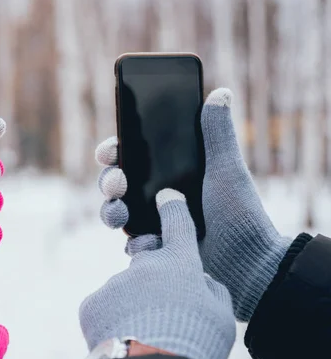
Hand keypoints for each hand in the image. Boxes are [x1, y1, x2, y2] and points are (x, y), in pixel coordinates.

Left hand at [81, 189, 235, 358]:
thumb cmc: (196, 343)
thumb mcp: (222, 316)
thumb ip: (211, 290)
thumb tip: (200, 281)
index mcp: (180, 263)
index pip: (178, 224)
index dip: (173, 209)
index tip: (167, 199)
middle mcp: (145, 264)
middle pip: (147, 262)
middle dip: (153, 280)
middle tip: (162, 310)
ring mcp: (116, 282)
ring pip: (125, 289)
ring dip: (133, 306)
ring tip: (145, 334)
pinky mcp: (93, 302)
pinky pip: (105, 307)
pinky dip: (113, 320)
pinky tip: (124, 337)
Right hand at [96, 88, 290, 320]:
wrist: (250, 266)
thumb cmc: (241, 215)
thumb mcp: (226, 170)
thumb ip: (217, 134)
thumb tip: (221, 92)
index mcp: (172, 174)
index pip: (134, 156)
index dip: (115, 151)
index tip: (109, 151)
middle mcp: (159, 197)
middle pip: (117, 184)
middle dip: (108, 181)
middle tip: (116, 183)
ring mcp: (155, 224)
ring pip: (116, 213)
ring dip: (110, 211)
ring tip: (120, 214)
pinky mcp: (156, 252)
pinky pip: (132, 245)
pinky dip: (135, 243)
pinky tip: (148, 243)